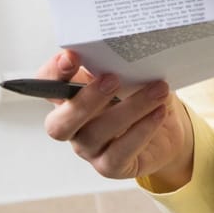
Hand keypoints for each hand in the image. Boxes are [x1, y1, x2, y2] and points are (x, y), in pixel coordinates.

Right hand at [35, 49, 194, 189]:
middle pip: (60, 123)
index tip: (71, 56)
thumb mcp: (128, 74)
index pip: (47, 85)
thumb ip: (116, 63)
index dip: (54, 73)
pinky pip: (120, 153)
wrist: (166, 130)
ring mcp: (89, 149)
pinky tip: (159, 113)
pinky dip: (142, 130)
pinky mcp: (111, 166)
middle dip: (85, 100)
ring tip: (157, 90)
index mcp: (69, 97)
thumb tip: (124, 46)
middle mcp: (72, 126)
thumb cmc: (139, 96)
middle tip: (113, 79)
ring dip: (129, 109)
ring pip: (96, 134)